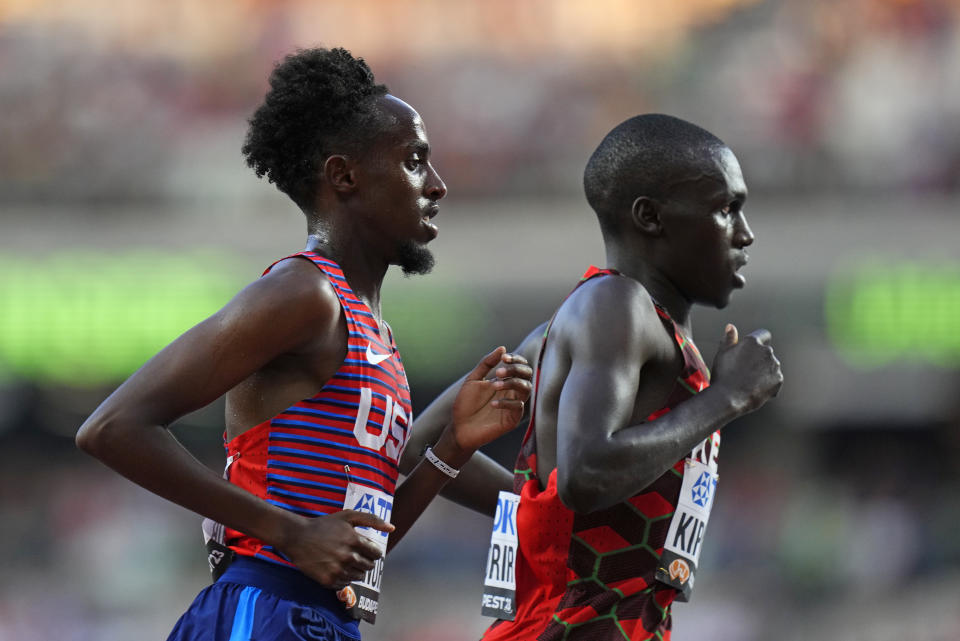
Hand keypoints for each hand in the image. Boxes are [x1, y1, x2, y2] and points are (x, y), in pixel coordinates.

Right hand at [275, 510, 393, 587]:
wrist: (297, 537)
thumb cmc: (325, 525)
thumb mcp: (348, 516)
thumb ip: (372, 520)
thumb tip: (392, 528)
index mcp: (354, 540)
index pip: (376, 554)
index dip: (372, 551)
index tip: (365, 549)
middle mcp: (347, 557)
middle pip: (369, 566)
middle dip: (365, 560)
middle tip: (353, 554)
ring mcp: (337, 570)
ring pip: (359, 576)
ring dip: (355, 569)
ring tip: (344, 560)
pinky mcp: (328, 581)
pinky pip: (345, 584)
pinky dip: (343, 577)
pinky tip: (335, 566)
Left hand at [439, 347, 532, 465]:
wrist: (459, 428)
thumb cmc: (465, 404)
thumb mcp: (473, 379)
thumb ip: (487, 363)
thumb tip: (502, 348)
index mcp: (504, 380)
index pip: (519, 365)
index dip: (515, 359)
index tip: (504, 358)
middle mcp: (511, 391)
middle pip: (527, 374)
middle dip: (515, 369)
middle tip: (498, 372)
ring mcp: (513, 404)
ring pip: (526, 389)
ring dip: (512, 383)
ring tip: (494, 385)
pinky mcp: (512, 419)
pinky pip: (518, 407)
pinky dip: (507, 403)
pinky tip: (493, 404)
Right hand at [710, 324, 782, 413]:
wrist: (728, 398)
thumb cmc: (723, 375)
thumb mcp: (722, 354)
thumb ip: (729, 338)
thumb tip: (731, 327)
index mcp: (752, 342)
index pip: (763, 334)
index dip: (757, 341)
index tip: (751, 350)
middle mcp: (766, 351)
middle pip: (766, 352)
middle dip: (758, 359)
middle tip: (744, 371)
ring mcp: (774, 366)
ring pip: (771, 366)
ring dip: (764, 371)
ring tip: (749, 382)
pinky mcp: (778, 379)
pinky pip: (774, 379)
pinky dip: (768, 384)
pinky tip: (755, 389)